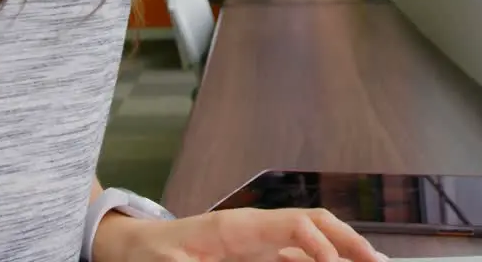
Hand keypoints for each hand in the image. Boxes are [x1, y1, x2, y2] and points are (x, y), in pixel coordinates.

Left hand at [98, 208, 385, 261]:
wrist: (133, 249)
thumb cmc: (150, 255)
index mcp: (239, 227)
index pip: (294, 225)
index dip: (318, 244)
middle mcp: (256, 230)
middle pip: (314, 226)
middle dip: (348, 241)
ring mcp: (259, 243)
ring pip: (313, 241)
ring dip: (342, 251)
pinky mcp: (256, 257)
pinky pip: (297, 257)